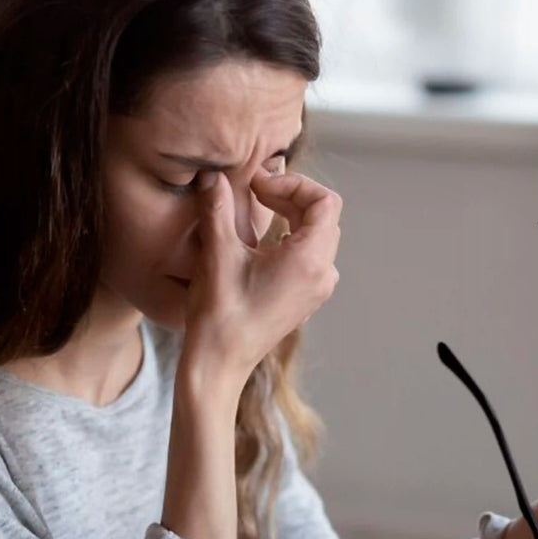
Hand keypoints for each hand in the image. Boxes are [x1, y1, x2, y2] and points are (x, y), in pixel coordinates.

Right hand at [182, 168, 341, 374]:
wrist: (219, 363)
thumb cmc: (219, 314)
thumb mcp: (217, 254)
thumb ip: (218, 208)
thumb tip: (213, 175)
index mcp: (309, 260)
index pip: (324, 201)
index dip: (293, 184)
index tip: (258, 186)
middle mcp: (322, 274)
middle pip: (324, 216)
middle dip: (291, 196)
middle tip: (255, 192)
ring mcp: (317, 289)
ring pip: (319, 235)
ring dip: (293, 215)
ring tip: (259, 210)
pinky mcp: (306, 299)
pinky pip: (311, 256)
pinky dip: (292, 237)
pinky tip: (261, 241)